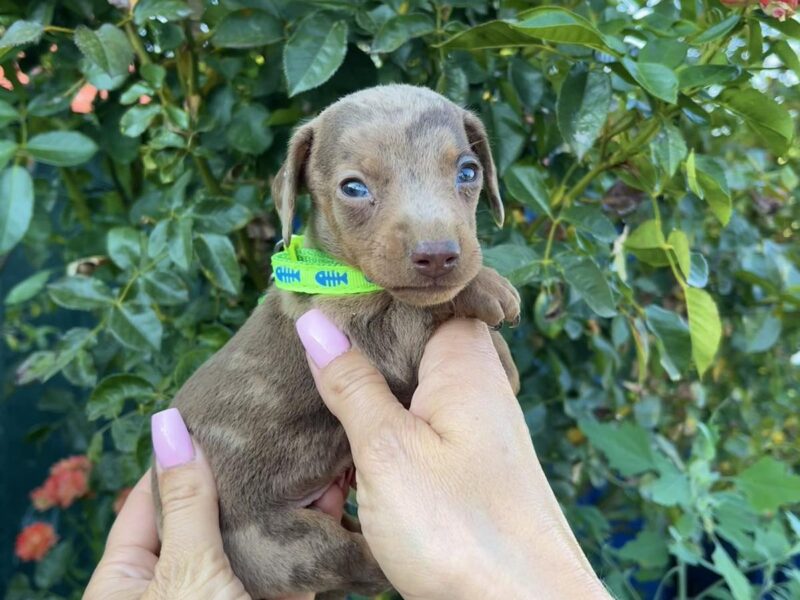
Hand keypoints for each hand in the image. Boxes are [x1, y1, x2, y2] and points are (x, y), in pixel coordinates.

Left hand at [84, 409, 314, 599]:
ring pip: (252, 541)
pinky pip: (291, 566)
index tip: (208, 418)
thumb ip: (186, 502)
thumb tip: (168, 426)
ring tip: (303, 452)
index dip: (176, 460)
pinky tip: (330, 494)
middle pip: (205, 520)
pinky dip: (309, 534)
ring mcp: (226, 596)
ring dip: (280, 505)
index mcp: (128, 584)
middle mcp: (177, 588)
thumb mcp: (186, 572)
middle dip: (238, 479)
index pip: (146, 504)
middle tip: (265, 428)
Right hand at [296, 311, 609, 599]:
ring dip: (371, 410)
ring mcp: (477, 428)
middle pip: (413, 347)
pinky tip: (358, 470)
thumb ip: (350, 384)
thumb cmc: (461, 530)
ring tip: (331, 434)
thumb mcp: (387, 450)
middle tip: (312, 372)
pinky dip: (387, 444)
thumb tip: (315, 319)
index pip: (425, 298)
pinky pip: (421, 434)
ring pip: (412, 396)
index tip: (326, 294)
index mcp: (465, 363)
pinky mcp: (472, 466)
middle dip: (364, 360)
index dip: (377, 295)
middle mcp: (479, 387)